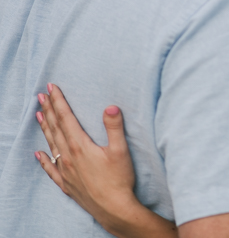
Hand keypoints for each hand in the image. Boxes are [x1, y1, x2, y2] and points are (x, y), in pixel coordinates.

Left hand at [35, 84, 140, 233]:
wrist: (113, 208)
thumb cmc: (119, 179)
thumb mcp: (121, 150)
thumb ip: (114, 127)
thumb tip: (111, 107)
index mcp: (80, 145)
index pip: (66, 118)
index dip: (59, 101)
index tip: (52, 88)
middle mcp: (68, 156)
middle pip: (56, 128)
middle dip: (48, 110)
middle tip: (41, 96)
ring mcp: (66, 171)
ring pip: (51, 145)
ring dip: (45, 128)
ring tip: (39, 115)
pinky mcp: (67, 183)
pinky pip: (51, 169)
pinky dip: (44, 160)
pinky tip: (39, 154)